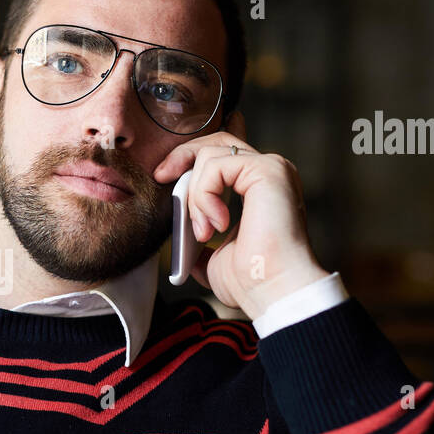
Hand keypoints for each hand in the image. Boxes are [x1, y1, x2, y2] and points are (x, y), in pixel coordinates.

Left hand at [153, 112, 329, 320]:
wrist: (273, 292)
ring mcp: (272, 168)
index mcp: (260, 188)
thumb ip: (201, 245)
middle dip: (183, 156)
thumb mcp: (215, 258)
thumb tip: (184, 249)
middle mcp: (269, 172)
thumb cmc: (252, 282)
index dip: (189, 159)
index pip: (221, 156)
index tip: (163, 177)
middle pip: (216, 141)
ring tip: (204, 232)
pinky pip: (216, 166)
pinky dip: (204, 196)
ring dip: (195, 196)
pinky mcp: (268, 170)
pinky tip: (216, 225)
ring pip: (210, 156)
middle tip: (161, 176)